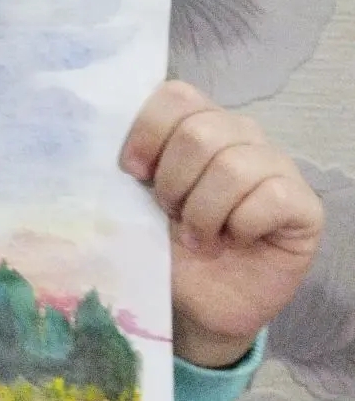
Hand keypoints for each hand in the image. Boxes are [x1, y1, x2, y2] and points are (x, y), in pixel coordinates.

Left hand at [120, 81, 322, 366]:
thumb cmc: (169, 247)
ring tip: (198, 236)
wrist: (202, 305)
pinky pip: (272, 197)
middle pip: (199, 131)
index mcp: (197, 123)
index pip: (176, 96)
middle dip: (174, 181)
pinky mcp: (304, 204)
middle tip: (171, 214)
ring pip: (233, 165)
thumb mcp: (136, 205)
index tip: (133, 173)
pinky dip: (242, 225)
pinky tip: (237, 240)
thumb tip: (96, 149)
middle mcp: (240, 134)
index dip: (148, 131)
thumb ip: (128, 171)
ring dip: (204, 211)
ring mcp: (276, 165)